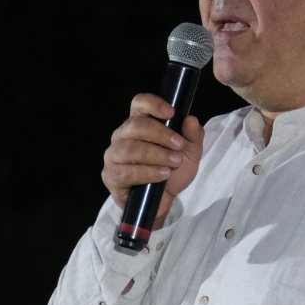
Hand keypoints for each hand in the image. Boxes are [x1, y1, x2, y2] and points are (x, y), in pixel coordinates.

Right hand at [101, 93, 203, 224]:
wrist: (164, 201)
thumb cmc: (172, 171)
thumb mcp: (190, 153)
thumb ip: (193, 136)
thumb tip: (191, 119)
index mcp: (139, 123)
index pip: (139, 104)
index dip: (153, 104)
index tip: (171, 112)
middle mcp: (122, 136)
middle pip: (135, 125)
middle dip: (160, 134)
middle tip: (179, 146)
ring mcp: (113, 156)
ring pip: (130, 149)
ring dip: (156, 155)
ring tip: (173, 163)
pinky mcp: (111, 176)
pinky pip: (126, 172)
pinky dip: (147, 172)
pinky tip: (162, 175)